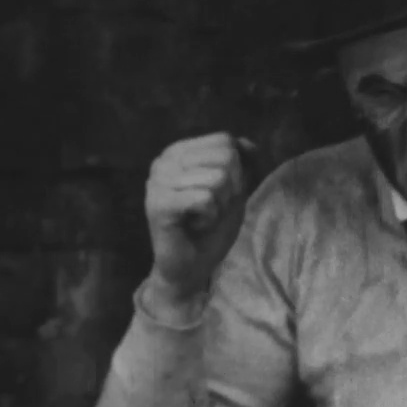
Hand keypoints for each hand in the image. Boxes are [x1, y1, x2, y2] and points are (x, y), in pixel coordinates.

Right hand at [144, 133, 251, 302]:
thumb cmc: (211, 228)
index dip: (237, 170)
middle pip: (226, 156)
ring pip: (219, 178)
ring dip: (221, 206)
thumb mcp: (235, 191)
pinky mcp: (159, 204)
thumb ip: (242, 165)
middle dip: (231, 188)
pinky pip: (206, 198)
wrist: (191, 266)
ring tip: (202, 218)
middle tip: (211, 209)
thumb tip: (248, 142)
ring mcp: (158, 181)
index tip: (220, 194)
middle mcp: (163, 161)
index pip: (225, 140)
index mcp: (178, 152)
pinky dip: (211, 216)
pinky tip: (196, 226)